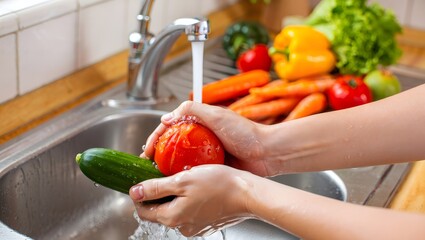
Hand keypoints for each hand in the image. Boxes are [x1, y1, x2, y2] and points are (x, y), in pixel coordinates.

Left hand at [129, 165, 254, 236]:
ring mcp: (194, 226)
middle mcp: (181, 226)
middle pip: (158, 210)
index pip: (142, 210)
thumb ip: (156, 188)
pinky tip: (196, 186)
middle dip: (157, 193)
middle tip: (163, 173)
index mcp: (171, 217)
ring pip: (174, 209)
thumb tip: (135, 192)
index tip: (143, 178)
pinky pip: (189, 210)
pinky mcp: (206, 222)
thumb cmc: (219, 184)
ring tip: (181, 177)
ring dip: (173, 195)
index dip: (140, 193)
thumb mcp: (182, 181)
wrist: (248, 195)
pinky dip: (187, 199)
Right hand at [142, 101, 270, 175]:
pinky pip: (192, 174)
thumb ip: (193, 109)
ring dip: (166, 168)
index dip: (155, 138)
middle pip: (171, 146)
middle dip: (157, 155)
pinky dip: (181, 178)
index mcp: (199, 124)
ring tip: (154, 178)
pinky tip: (173, 185)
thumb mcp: (217, 115)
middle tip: (146, 166)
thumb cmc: (245, 133)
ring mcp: (205, 156)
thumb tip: (166, 116)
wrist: (267, 154)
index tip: (146, 149)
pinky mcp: (211, 169)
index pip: (170, 128)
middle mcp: (199, 139)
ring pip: (179, 161)